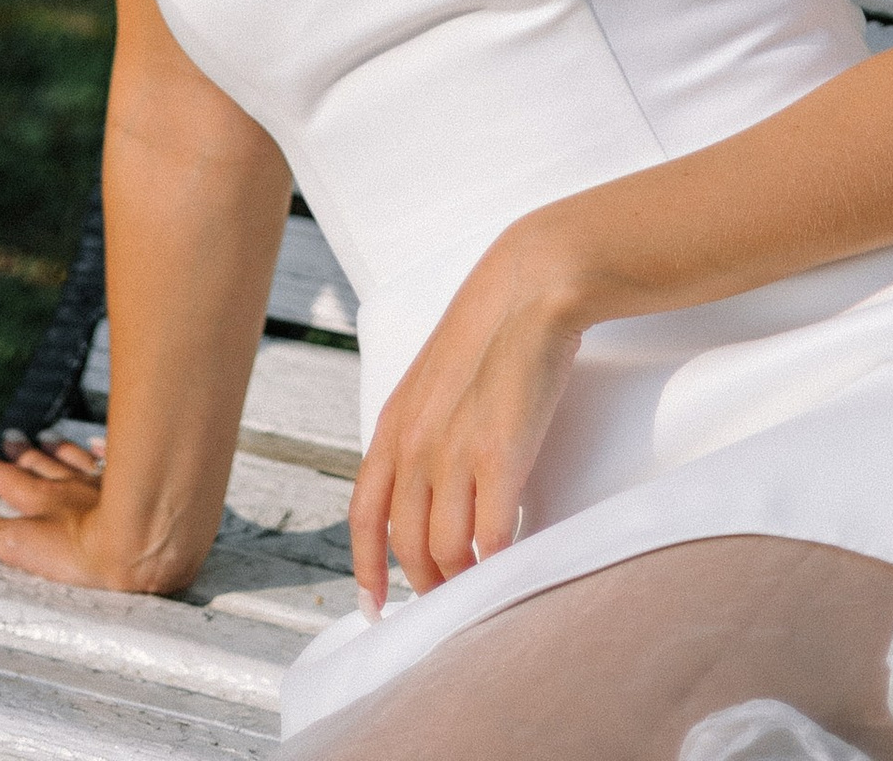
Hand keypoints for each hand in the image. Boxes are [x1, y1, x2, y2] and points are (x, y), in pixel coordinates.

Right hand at [0, 430, 165, 592]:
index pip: (10, 483)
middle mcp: (67, 486)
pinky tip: (96, 440)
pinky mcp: (128, 483)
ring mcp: (98, 482)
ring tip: (45, 435)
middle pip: (40, 465)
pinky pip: (110, 457)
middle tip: (8, 437)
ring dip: (56, 448)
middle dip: (22, 453)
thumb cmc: (83, 550)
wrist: (139, 540)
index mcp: (41, 502)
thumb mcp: (23, 549)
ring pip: (72, 458)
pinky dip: (99, 447)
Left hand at [349, 231, 583, 607]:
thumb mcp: (433, 380)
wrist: (529, 287)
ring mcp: (453, 453)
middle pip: (404, 544)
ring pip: (444, 550)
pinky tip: (511, 563)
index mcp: (393, 424)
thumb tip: (428, 484)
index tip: (375, 605)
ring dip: (461, 579)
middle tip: (448, 597)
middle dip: (425, 582)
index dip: (366, 567)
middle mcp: (413, 444)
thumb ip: (422, 430)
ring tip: (481, 584)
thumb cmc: (491, 330)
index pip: (364, 514)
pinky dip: (497, 564)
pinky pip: (490, 539)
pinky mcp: (498, 457)